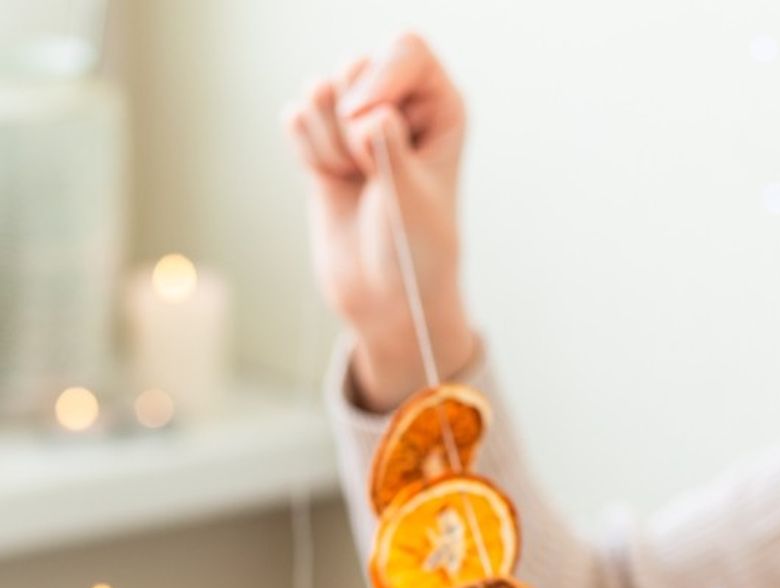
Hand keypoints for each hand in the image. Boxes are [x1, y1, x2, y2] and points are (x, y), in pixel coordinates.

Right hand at [283, 34, 475, 410]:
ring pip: (318, 89)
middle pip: (354, 65)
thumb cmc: (416, 256)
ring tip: (353, 180)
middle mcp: (400, 105)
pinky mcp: (324, 144)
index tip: (370, 125)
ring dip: (327, 140)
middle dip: (350, 120)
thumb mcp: (411, 203)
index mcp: (440, 107)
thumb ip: (391, 153)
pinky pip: (295, 116)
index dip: (380, 79)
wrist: (386, 301)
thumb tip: (369, 113)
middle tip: (369, 171)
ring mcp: (357, 122)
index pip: (404, 49)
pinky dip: (306, 151)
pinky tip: (331, 181)